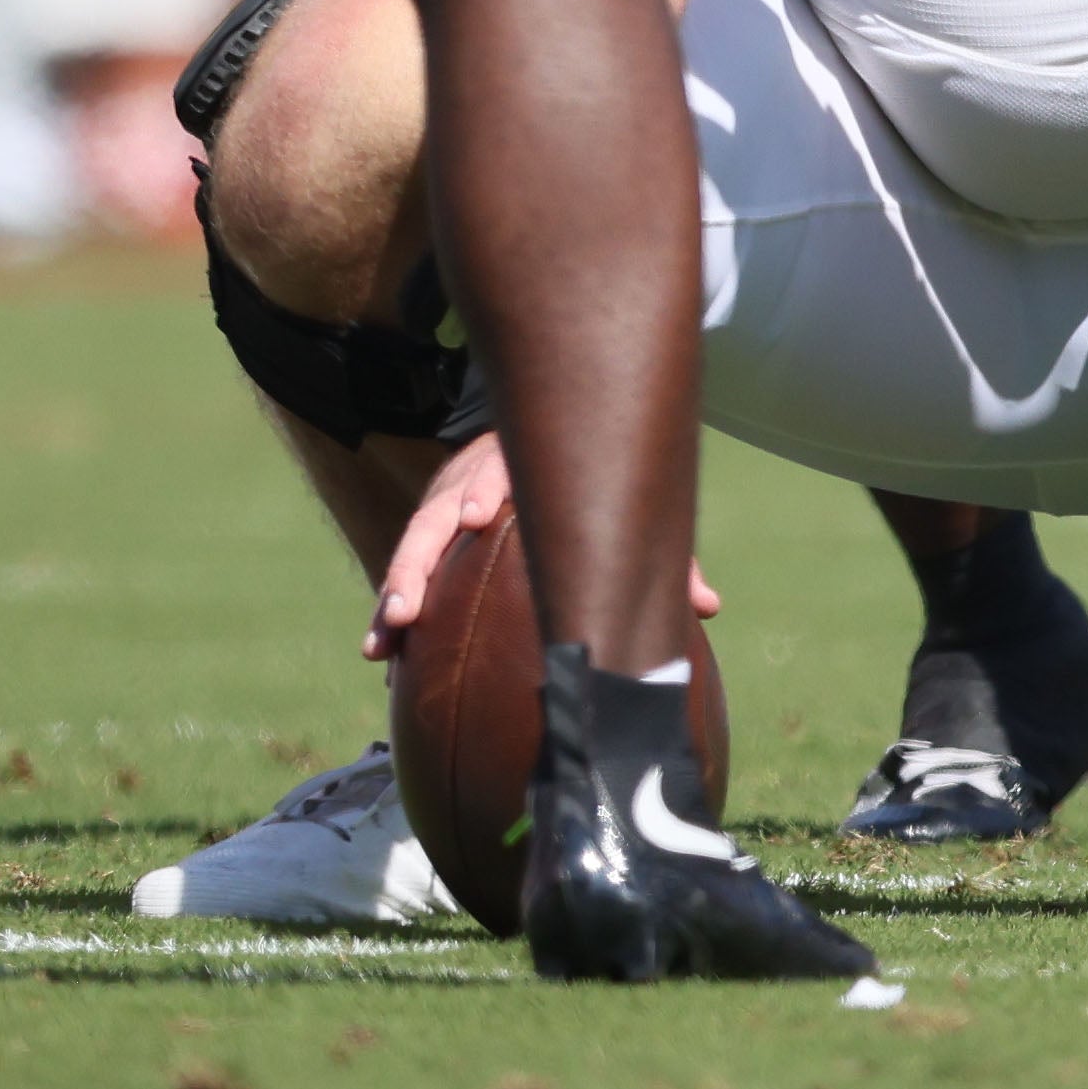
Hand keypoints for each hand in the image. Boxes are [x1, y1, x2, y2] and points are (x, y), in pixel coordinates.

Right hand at [363, 429, 716, 659]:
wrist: (549, 434)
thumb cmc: (595, 481)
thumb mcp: (627, 507)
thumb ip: (662, 554)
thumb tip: (706, 606)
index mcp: (525, 459)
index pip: (501, 465)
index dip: (487, 487)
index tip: (478, 516)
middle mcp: (476, 475)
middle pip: (438, 512)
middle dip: (418, 560)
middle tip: (407, 608)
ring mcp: (447, 499)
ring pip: (413, 544)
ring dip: (396, 591)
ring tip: (382, 644)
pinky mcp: (433, 525)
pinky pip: (408, 567)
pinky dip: (393, 608)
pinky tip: (381, 654)